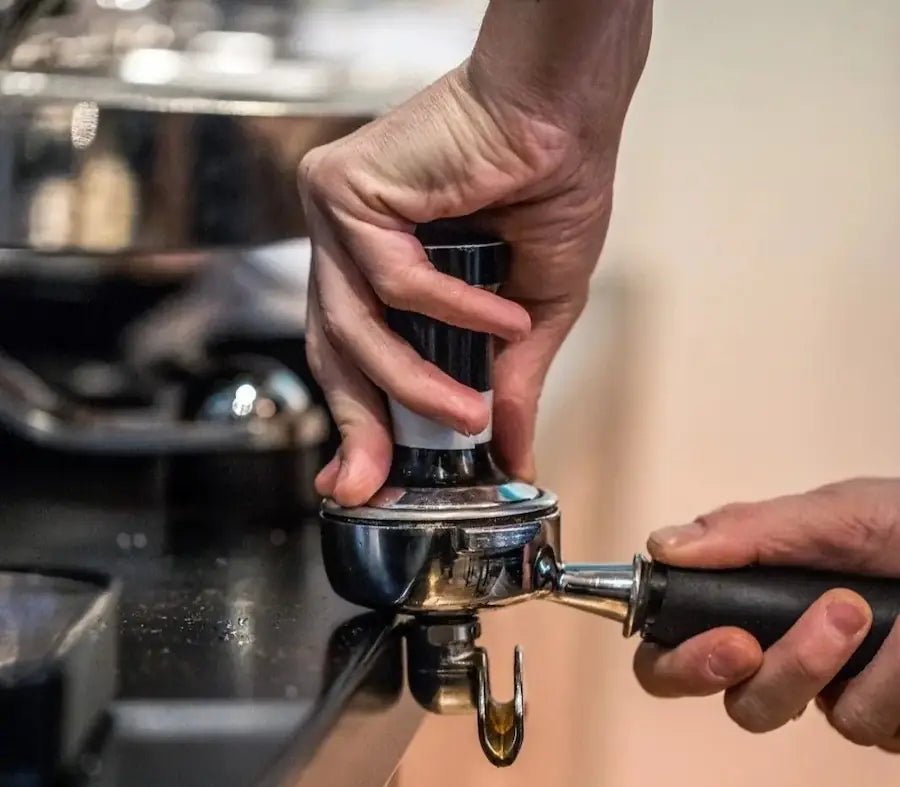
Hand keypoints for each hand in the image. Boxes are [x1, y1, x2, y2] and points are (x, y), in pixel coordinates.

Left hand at [298, 2, 651, 505]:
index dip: (358, 423)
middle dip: (361, 425)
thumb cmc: (550, 191)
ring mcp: (341, 217)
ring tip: (474, 413)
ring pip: (356, 326)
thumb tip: (513, 453)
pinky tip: (504, 315)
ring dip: (417, 383)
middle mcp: (350, 245)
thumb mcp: (532, 313)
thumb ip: (507, 382)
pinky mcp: (347, 189)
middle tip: (377, 483)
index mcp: (383, 271)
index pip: (352, 360)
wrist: (566, 113)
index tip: (360, 482)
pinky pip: (394, 278)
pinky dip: (454, 308)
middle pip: (334, 353)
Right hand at [634, 478, 899, 750]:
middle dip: (785, 669)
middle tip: (836, 619)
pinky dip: (898, 684)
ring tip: (893, 616)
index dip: (680, 660)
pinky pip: (870, 727)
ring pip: (820, 722)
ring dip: (854, 668)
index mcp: (753, 600)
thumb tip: (662, 546)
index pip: (672, 650)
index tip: (732, 640)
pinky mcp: (886, 722)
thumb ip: (751, 532)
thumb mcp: (838, 513)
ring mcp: (836, 692)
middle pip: (741, 704)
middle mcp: (784, 653)